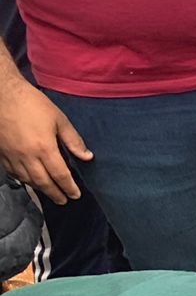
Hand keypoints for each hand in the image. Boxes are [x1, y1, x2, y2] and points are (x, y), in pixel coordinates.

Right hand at [0, 75, 91, 204]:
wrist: (2, 94)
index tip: (75, 195)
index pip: (60, 175)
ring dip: (39, 189)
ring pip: (27, 180)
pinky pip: (12, 172)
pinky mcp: (1, 153)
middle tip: (63, 201)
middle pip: (43, 182)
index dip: (69, 187)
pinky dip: (22, 180)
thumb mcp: (59, 119)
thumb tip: (87, 157)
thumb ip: (74, 140)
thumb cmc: (33, 104)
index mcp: (44, 148)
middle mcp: (27, 156)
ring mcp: (12, 156)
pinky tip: (28, 181)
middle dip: (55, 194)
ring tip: (49, 193)